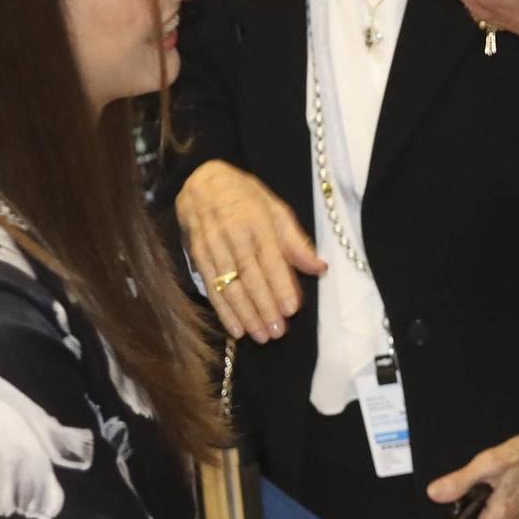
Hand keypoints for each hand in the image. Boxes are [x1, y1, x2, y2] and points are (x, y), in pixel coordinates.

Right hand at [175, 161, 326, 342]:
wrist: (201, 182)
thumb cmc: (246, 198)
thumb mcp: (276, 209)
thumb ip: (296, 241)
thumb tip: (320, 267)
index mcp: (258, 222)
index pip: (271, 258)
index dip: (280, 284)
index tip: (291, 309)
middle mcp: (234, 235)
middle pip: (250, 276)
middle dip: (264, 307)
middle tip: (278, 332)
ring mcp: (213, 246)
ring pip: (230, 286)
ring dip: (246, 314)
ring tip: (261, 336)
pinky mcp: (198, 257)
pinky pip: (211, 287)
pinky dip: (223, 311)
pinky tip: (236, 329)